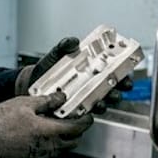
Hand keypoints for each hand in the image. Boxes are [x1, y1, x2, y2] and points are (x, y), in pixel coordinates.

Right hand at [0, 93, 94, 157]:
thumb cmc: (0, 120)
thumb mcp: (24, 103)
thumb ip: (47, 101)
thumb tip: (60, 98)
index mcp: (48, 131)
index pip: (76, 128)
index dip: (85, 122)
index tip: (87, 116)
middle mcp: (47, 146)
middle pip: (73, 142)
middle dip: (77, 131)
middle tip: (72, 119)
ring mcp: (39, 155)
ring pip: (61, 149)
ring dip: (63, 139)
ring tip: (54, 126)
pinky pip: (48, 153)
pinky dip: (51, 145)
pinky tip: (40, 135)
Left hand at [16, 37, 135, 114]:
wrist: (30, 84)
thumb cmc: (45, 70)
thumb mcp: (55, 55)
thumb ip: (64, 46)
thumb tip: (73, 41)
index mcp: (90, 71)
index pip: (112, 73)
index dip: (123, 76)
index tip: (127, 77)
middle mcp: (89, 87)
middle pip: (111, 91)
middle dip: (118, 92)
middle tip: (118, 91)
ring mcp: (82, 100)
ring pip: (100, 104)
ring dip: (104, 104)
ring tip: (102, 103)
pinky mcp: (73, 111)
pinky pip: (84, 116)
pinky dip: (86, 115)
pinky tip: (85, 113)